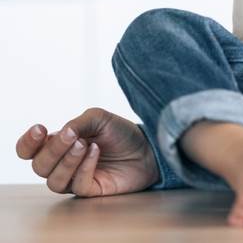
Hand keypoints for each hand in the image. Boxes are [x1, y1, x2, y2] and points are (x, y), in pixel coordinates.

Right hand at [15, 108, 158, 195]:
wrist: (148, 148)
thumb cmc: (121, 133)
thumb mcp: (99, 118)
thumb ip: (78, 123)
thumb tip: (61, 133)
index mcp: (59, 145)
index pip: (28, 151)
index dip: (28, 143)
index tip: (41, 129)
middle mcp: (62, 164)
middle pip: (39, 166)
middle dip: (53, 150)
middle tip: (73, 136)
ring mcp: (74, 179)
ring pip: (53, 180)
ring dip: (67, 161)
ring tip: (85, 144)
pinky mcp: (90, 191)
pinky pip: (76, 186)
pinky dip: (84, 168)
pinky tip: (95, 153)